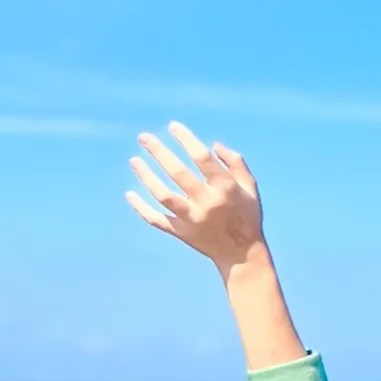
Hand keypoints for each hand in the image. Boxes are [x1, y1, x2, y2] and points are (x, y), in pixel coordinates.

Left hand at [125, 124, 266, 272]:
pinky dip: (141, 208)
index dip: (186, 139)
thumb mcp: (250, 188)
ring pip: (163, 195)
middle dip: (159, 152)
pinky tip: (130, 194)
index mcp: (225, 189)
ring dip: (146, 177)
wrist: (241, 254)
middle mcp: (207, 203)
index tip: (173, 126)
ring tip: (134, 161)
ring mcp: (192, 219)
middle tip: (143, 136)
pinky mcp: (181, 233)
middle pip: (178, 173)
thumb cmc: (247, 215)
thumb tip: (214, 145)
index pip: (202, 158)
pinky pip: (157, 220)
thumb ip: (236, 163)